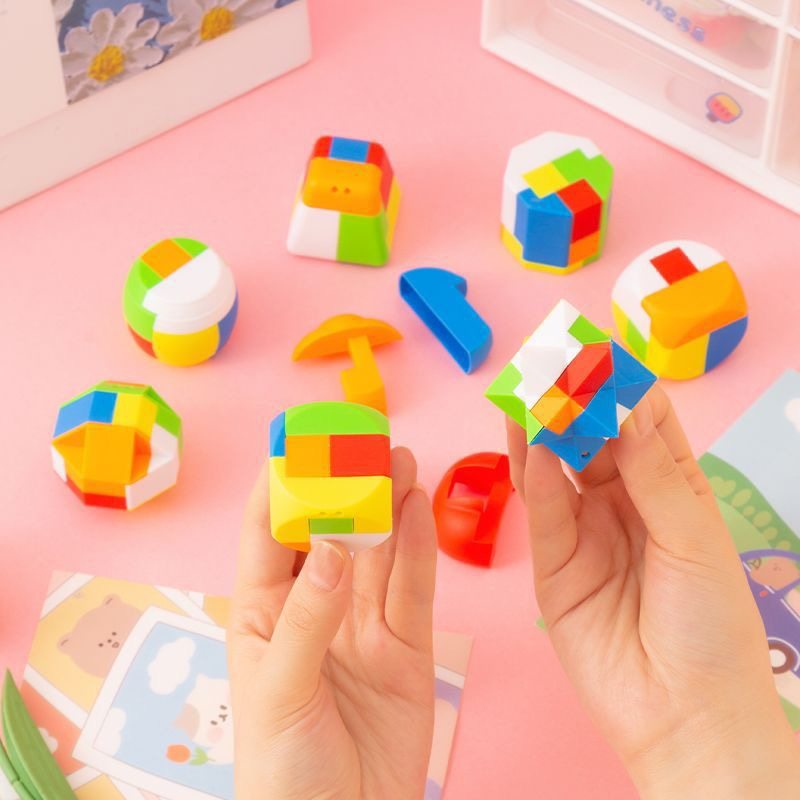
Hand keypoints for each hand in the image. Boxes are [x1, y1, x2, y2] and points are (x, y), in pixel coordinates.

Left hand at [228, 447, 436, 799]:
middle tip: (366, 440)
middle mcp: (314, 610)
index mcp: (262, 615)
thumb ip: (306, 616)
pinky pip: (412, 590)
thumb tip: (330, 544)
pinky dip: (417, 547)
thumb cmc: (284, 772)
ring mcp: (362, 627)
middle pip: (331, 533)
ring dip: (388, 505)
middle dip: (346, 487)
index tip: (298, 442)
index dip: (281, 486)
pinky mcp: (406, 648)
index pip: (267, 535)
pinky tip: (418, 507)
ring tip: (401, 460)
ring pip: (378, 552)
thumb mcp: (280, 690)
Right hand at [507, 385, 799, 798]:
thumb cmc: (712, 629)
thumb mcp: (695, 542)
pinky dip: (532, 476)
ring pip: (557, 468)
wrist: (683, 717)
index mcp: (672, 492)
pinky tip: (528, 442)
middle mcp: (625, 504)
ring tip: (526, 389)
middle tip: (550, 361)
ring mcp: (585, 532)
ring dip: (542, 429)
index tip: (601, 352)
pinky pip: (540, 511)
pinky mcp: (553, 565)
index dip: (622, 386)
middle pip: (594, 439)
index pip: (644, 423)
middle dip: (573, 401)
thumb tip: (625, 409)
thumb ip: (654, 476)